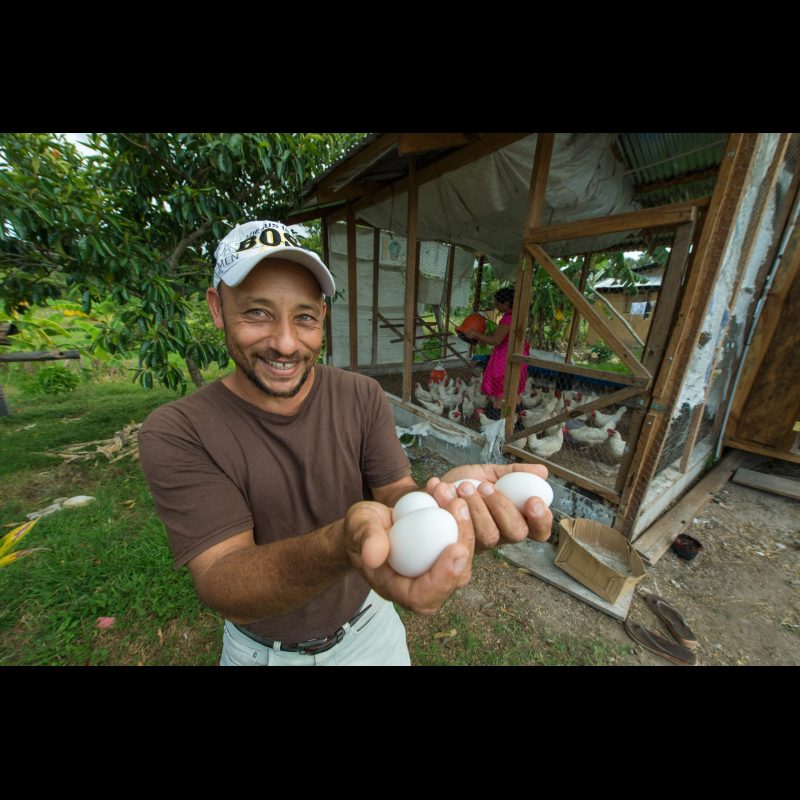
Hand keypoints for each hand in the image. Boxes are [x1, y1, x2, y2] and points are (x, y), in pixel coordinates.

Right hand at [343, 499, 474, 615]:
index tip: (455, 548)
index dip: (444, 577)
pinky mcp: (445, 550)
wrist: (368, 524)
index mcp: (398, 590)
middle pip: (457, 576)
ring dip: (464, 519)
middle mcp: (423, 584)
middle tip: (458, 506)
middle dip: (464, 539)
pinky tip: (444, 488)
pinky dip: (456, 510)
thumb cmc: (359, 530)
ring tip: (448, 490)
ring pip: (464, 554)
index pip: (425, 597)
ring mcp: (438, 567)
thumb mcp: (357, 528)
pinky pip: (460, 535)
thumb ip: (365, 539)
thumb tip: (374, 556)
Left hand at [426, 463, 552, 548]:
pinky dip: (448, 505)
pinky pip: (459, 532)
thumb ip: (514, 473)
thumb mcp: (492, 474)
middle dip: (502, 507)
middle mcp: (502, 535)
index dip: (541, 519)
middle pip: (515, 532)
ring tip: (462, 486)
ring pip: (488, 535)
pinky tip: (441, 488)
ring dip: (475, 508)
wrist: (437, 489)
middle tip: (485, 486)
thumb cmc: (468, 483)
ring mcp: (481, 543)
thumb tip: (542, 472)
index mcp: (517, 519)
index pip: (539, 529)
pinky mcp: (458, 543)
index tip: (533, 500)